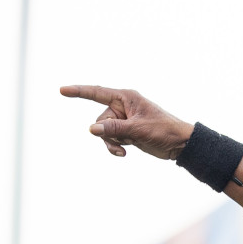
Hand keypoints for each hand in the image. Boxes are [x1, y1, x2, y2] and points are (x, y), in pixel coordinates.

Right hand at [60, 85, 194, 159]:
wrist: (180, 144)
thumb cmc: (164, 131)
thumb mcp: (138, 130)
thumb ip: (114, 129)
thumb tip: (91, 129)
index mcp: (126, 98)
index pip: (97, 92)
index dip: (79, 92)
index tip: (62, 90)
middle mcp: (123, 106)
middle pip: (100, 119)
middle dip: (108, 132)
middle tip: (125, 138)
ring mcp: (124, 119)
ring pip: (104, 131)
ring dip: (112, 141)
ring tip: (126, 148)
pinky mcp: (126, 131)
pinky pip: (111, 138)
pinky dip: (115, 146)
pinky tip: (124, 153)